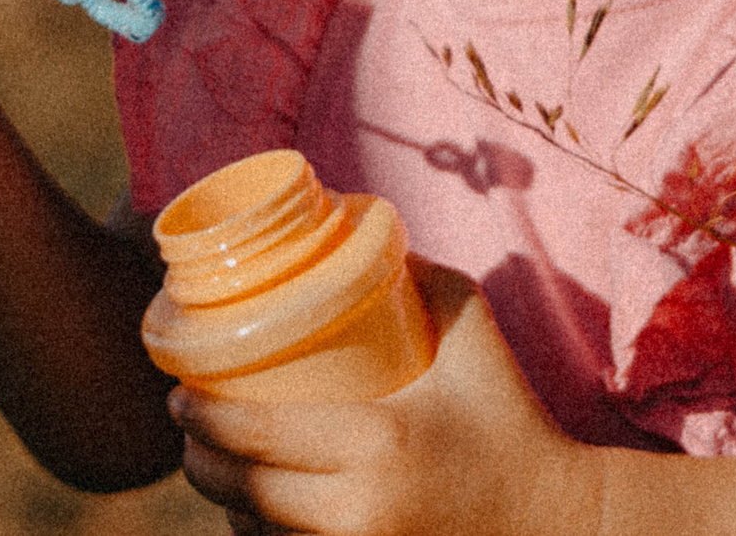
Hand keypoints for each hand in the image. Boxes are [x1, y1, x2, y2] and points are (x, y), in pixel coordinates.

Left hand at [170, 261, 603, 535]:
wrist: (559, 524)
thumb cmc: (511, 420)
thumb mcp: (473, 334)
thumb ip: (421, 274)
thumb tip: (359, 229)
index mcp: (380, 445)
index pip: (256, 435)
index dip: (201, 416)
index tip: (176, 392)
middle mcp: (359, 512)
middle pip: (242, 493)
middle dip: (197, 460)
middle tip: (185, 425)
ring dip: (224, 503)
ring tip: (210, 464)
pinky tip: (251, 513)